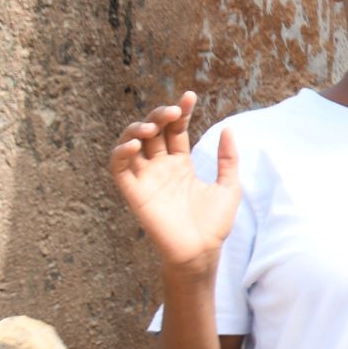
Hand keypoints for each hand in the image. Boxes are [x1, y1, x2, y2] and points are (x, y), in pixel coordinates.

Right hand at [110, 92, 239, 271]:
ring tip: (154, 125)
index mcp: (181, 164)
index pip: (175, 130)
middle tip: (174, 110)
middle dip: (160, 115)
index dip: (180, 112)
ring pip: (131, 143)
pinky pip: (119, 168)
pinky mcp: (134, 192)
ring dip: (137, 128)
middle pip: (153, 131)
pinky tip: (135, 144)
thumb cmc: (214, 224)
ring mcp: (146, 178)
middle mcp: (160, 168)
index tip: (189, 96)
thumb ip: (228, 158)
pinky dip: (121, 152)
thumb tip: (228, 128)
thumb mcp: (229, 186)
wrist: (202, 251)